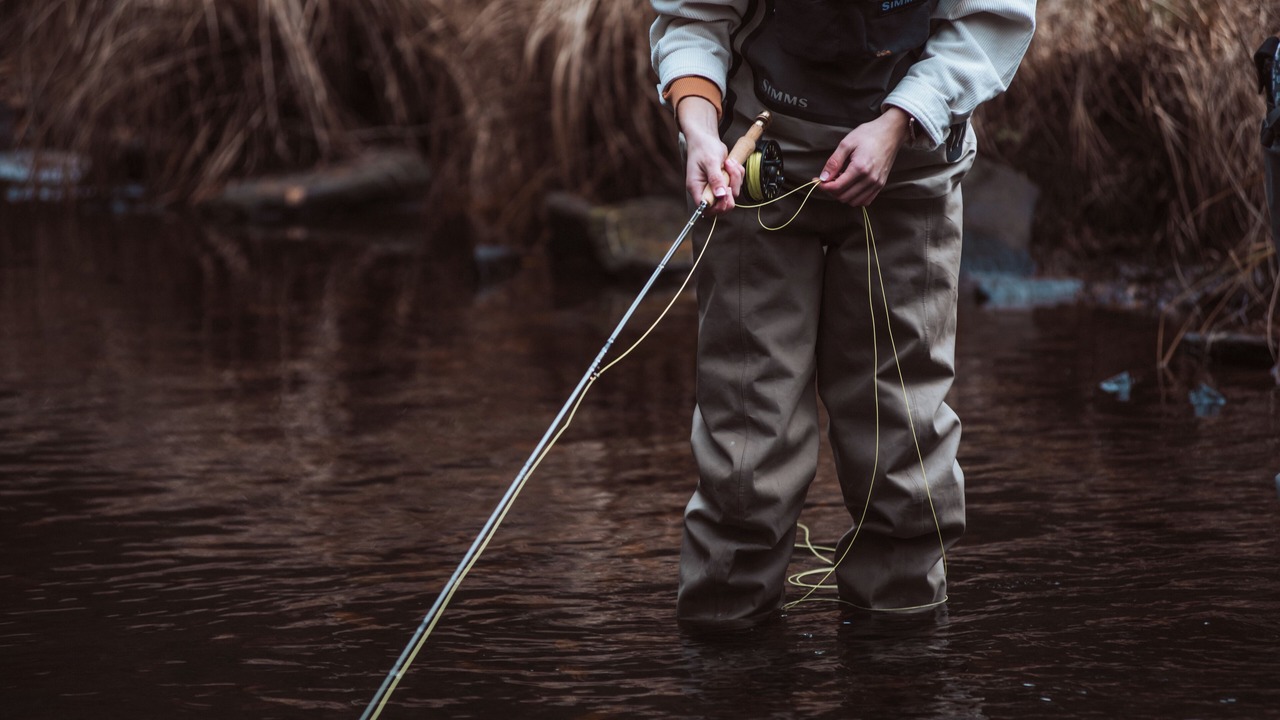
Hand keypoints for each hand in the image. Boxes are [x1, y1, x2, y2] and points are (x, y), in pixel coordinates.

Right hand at [678, 97, 742, 214]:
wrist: (706, 138)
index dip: (718, 205)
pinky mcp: (724, 183)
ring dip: (735, 179)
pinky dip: (737, 175)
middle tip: (730, 175)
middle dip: (731, 191)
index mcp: (697, 188)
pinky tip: (731, 163)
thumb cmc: (703, 148)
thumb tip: (720, 195)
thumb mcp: (710, 162)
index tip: (726, 192)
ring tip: (729, 163)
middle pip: (721, 206)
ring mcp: (715, 187)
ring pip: (732, 194)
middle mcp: (705, 190)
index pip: (706, 207)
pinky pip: (736, 185)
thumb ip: (715, 179)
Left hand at [816, 106, 911, 206]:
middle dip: (831, 190)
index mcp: (860, 168)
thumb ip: (834, 162)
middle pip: (843, 197)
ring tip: (840, 180)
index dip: (823, 186)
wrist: (890, 132)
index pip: (836, 188)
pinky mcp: (881, 185)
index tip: (818, 180)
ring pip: (853, 201)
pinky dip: (855, 198)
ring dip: (843, 194)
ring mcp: (877, 183)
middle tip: (828, 179)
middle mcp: (870, 179)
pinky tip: (851, 186)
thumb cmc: (869, 134)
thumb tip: (823, 178)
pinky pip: (865, 200)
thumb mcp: (847, 143)